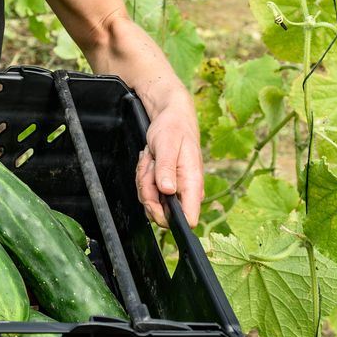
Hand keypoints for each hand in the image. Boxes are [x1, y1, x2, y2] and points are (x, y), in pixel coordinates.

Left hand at [136, 87, 203, 229]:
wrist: (171, 118)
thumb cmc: (173, 128)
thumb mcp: (167, 145)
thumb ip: (167, 168)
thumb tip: (167, 191)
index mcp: (193, 184)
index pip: (189, 219)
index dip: (169, 218)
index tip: (153, 200)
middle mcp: (186, 191)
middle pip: (162, 213)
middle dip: (147, 190)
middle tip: (150, 166)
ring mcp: (175, 190)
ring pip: (151, 202)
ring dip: (144, 179)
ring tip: (151, 159)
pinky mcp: (165, 187)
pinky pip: (147, 191)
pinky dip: (143, 176)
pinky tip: (150, 161)